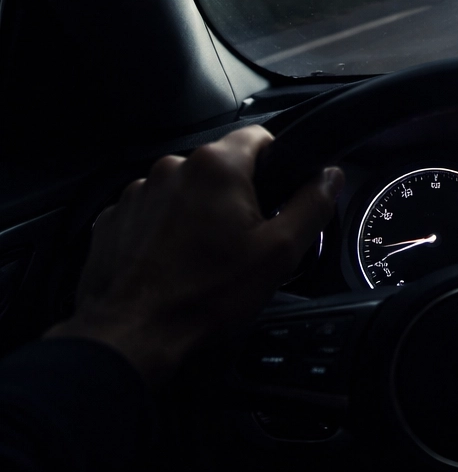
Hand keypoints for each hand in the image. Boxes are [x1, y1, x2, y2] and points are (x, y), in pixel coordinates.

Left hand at [46, 125, 341, 386]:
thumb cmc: (207, 294)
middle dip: (235, 194)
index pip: (259, 136)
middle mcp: (172, 168)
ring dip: (197, 210)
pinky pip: (151, 211)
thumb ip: (312, 205)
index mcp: (216, 166)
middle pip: (220, 166)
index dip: (277, 163)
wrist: (134, 335)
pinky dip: (165, 228)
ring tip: (204, 254)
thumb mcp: (280, 252)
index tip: (278, 196)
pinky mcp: (113, 218)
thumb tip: (330, 176)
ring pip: (185, 189)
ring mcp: (136, 192)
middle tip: (244, 238)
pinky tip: (173, 261)